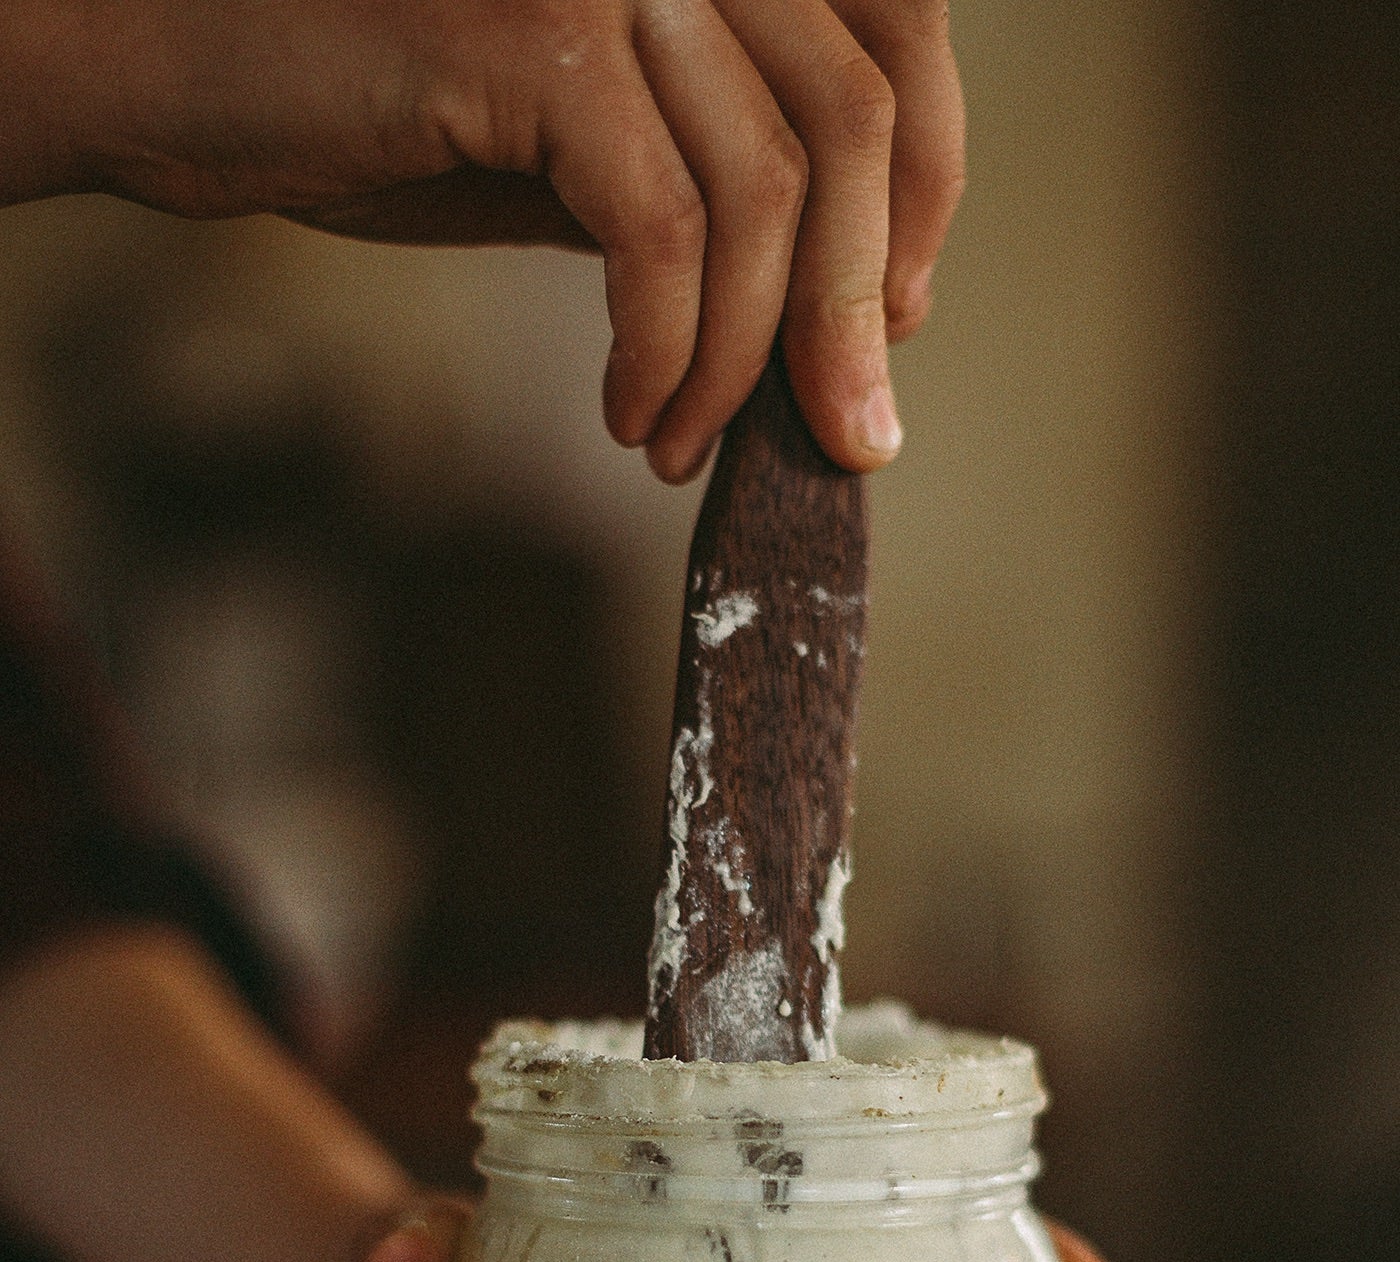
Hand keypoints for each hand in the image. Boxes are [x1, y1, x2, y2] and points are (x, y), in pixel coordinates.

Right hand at [2, 0, 963, 479]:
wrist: (177, 69)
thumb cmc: (374, 106)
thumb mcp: (581, 144)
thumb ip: (702, 182)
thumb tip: (842, 304)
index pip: (889, 34)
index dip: (926, 188)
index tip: (894, 321)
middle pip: (850, 116)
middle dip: (860, 308)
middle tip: (846, 439)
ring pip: (765, 189)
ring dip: (748, 356)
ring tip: (686, 444)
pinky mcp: (532, 30)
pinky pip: (659, 228)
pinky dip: (665, 347)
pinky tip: (630, 412)